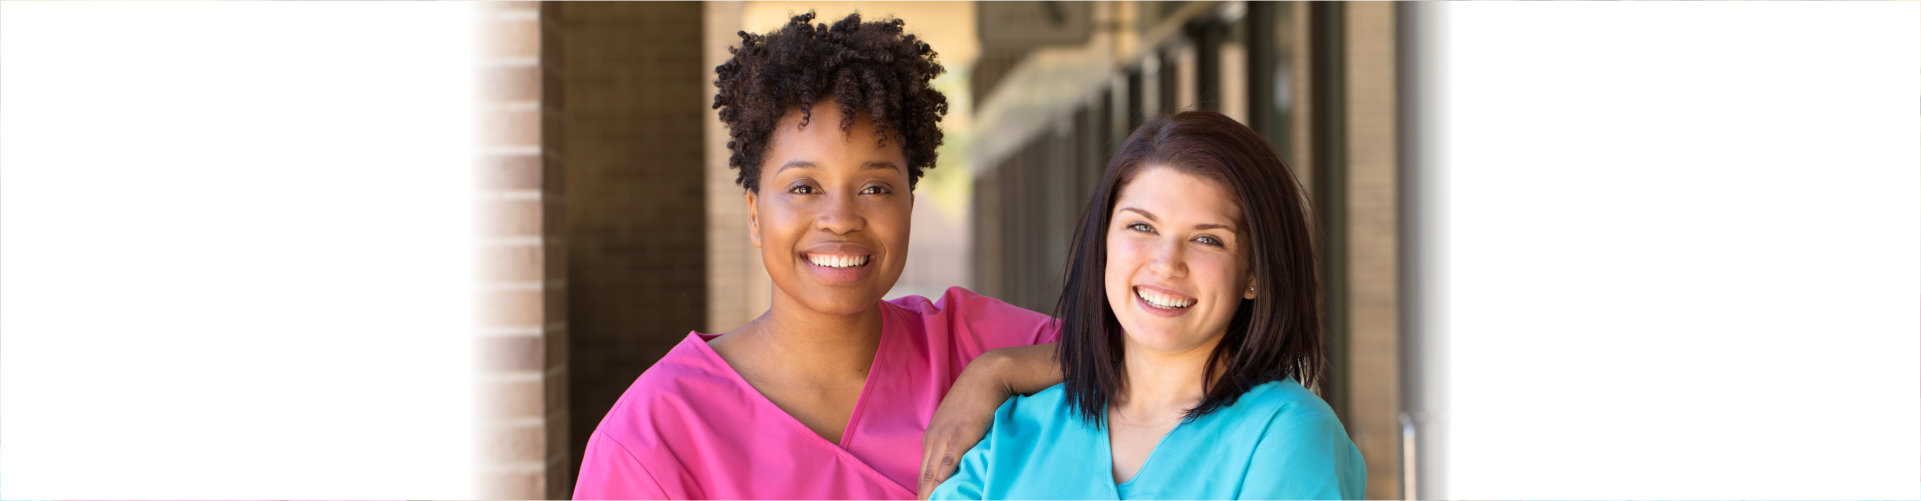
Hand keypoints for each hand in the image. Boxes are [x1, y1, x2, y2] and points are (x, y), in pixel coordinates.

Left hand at [917, 353, 1008, 498]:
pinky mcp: (960, 437)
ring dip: (930, 494)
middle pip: (923, 477)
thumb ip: (956, 438)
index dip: (923, 491)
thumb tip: (960, 458)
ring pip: (932, 474)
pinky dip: (943, 481)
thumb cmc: (976, 397)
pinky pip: (948, 464)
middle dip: (923, 496)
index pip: (923, 472)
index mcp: (932, 437)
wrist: (986, 375)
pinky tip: (939, 494)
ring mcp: (945, 438)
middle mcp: (933, 439)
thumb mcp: (959, 420)